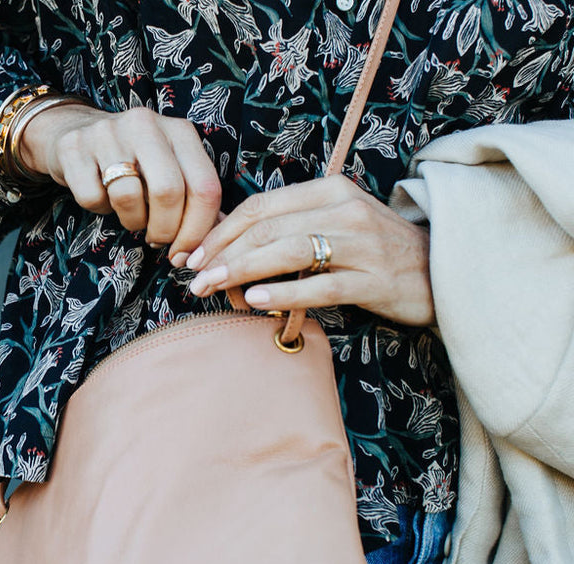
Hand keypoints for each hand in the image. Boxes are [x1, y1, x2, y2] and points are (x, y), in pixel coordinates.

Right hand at [19, 104, 221, 262]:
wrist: (75, 131)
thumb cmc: (132, 162)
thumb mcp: (169, 169)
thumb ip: (193, 198)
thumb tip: (213, 241)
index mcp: (179, 131)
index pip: (204, 187)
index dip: (197, 231)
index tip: (185, 253)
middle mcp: (146, 124)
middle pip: (169, 192)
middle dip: (165, 230)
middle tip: (157, 240)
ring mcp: (107, 133)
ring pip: (128, 197)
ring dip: (131, 222)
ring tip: (130, 213)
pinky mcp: (74, 148)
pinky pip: (92, 198)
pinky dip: (98, 209)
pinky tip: (101, 196)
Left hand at [185, 175, 434, 327]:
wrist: (442, 272)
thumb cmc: (375, 254)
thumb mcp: (333, 227)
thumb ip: (288, 229)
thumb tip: (226, 247)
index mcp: (329, 190)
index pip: (260, 206)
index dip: (219, 231)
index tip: (191, 257)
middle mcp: (345, 209)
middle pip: (267, 228)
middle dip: (222, 254)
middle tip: (192, 280)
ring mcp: (362, 244)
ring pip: (288, 252)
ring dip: (242, 271)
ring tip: (211, 289)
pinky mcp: (374, 279)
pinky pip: (320, 286)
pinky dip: (283, 293)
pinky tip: (254, 301)